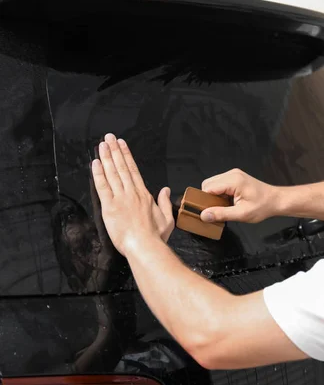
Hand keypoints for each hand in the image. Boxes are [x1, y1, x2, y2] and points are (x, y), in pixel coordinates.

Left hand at [91, 133, 174, 255]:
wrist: (145, 246)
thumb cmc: (156, 236)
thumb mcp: (168, 219)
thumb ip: (165, 202)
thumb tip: (166, 190)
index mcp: (145, 195)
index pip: (133, 171)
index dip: (127, 156)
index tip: (121, 145)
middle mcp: (132, 193)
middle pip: (122, 168)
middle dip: (115, 151)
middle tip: (109, 138)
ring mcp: (120, 198)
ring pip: (112, 173)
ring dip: (106, 158)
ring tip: (102, 145)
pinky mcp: (109, 207)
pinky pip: (103, 186)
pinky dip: (98, 174)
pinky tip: (95, 163)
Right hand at [200, 169, 279, 223]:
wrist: (276, 200)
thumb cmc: (262, 207)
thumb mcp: (241, 214)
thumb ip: (221, 214)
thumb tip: (204, 215)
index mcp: (233, 181)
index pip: (208, 188)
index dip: (204, 200)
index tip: (205, 212)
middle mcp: (231, 174)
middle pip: (208, 184)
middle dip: (208, 198)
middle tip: (217, 210)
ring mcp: (233, 174)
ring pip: (213, 184)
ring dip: (214, 196)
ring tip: (224, 206)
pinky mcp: (235, 177)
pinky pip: (220, 184)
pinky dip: (220, 193)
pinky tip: (228, 202)